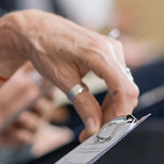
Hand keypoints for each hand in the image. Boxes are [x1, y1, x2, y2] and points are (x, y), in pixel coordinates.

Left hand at [0, 11, 138, 140]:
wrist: (37, 30)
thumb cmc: (46, 50)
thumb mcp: (63, 81)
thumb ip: (82, 104)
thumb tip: (95, 128)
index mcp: (101, 55)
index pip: (125, 91)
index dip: (118, 115)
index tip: (104, 132)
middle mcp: (112, 50)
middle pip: (127, 92)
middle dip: (113, 115)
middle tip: (94, 133)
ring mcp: (113, 50)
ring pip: (124, 88)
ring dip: (112, 108)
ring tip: (92, 123)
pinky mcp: (110, 53)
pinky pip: (118, 80)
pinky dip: (110, 97)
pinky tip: (96, 108)